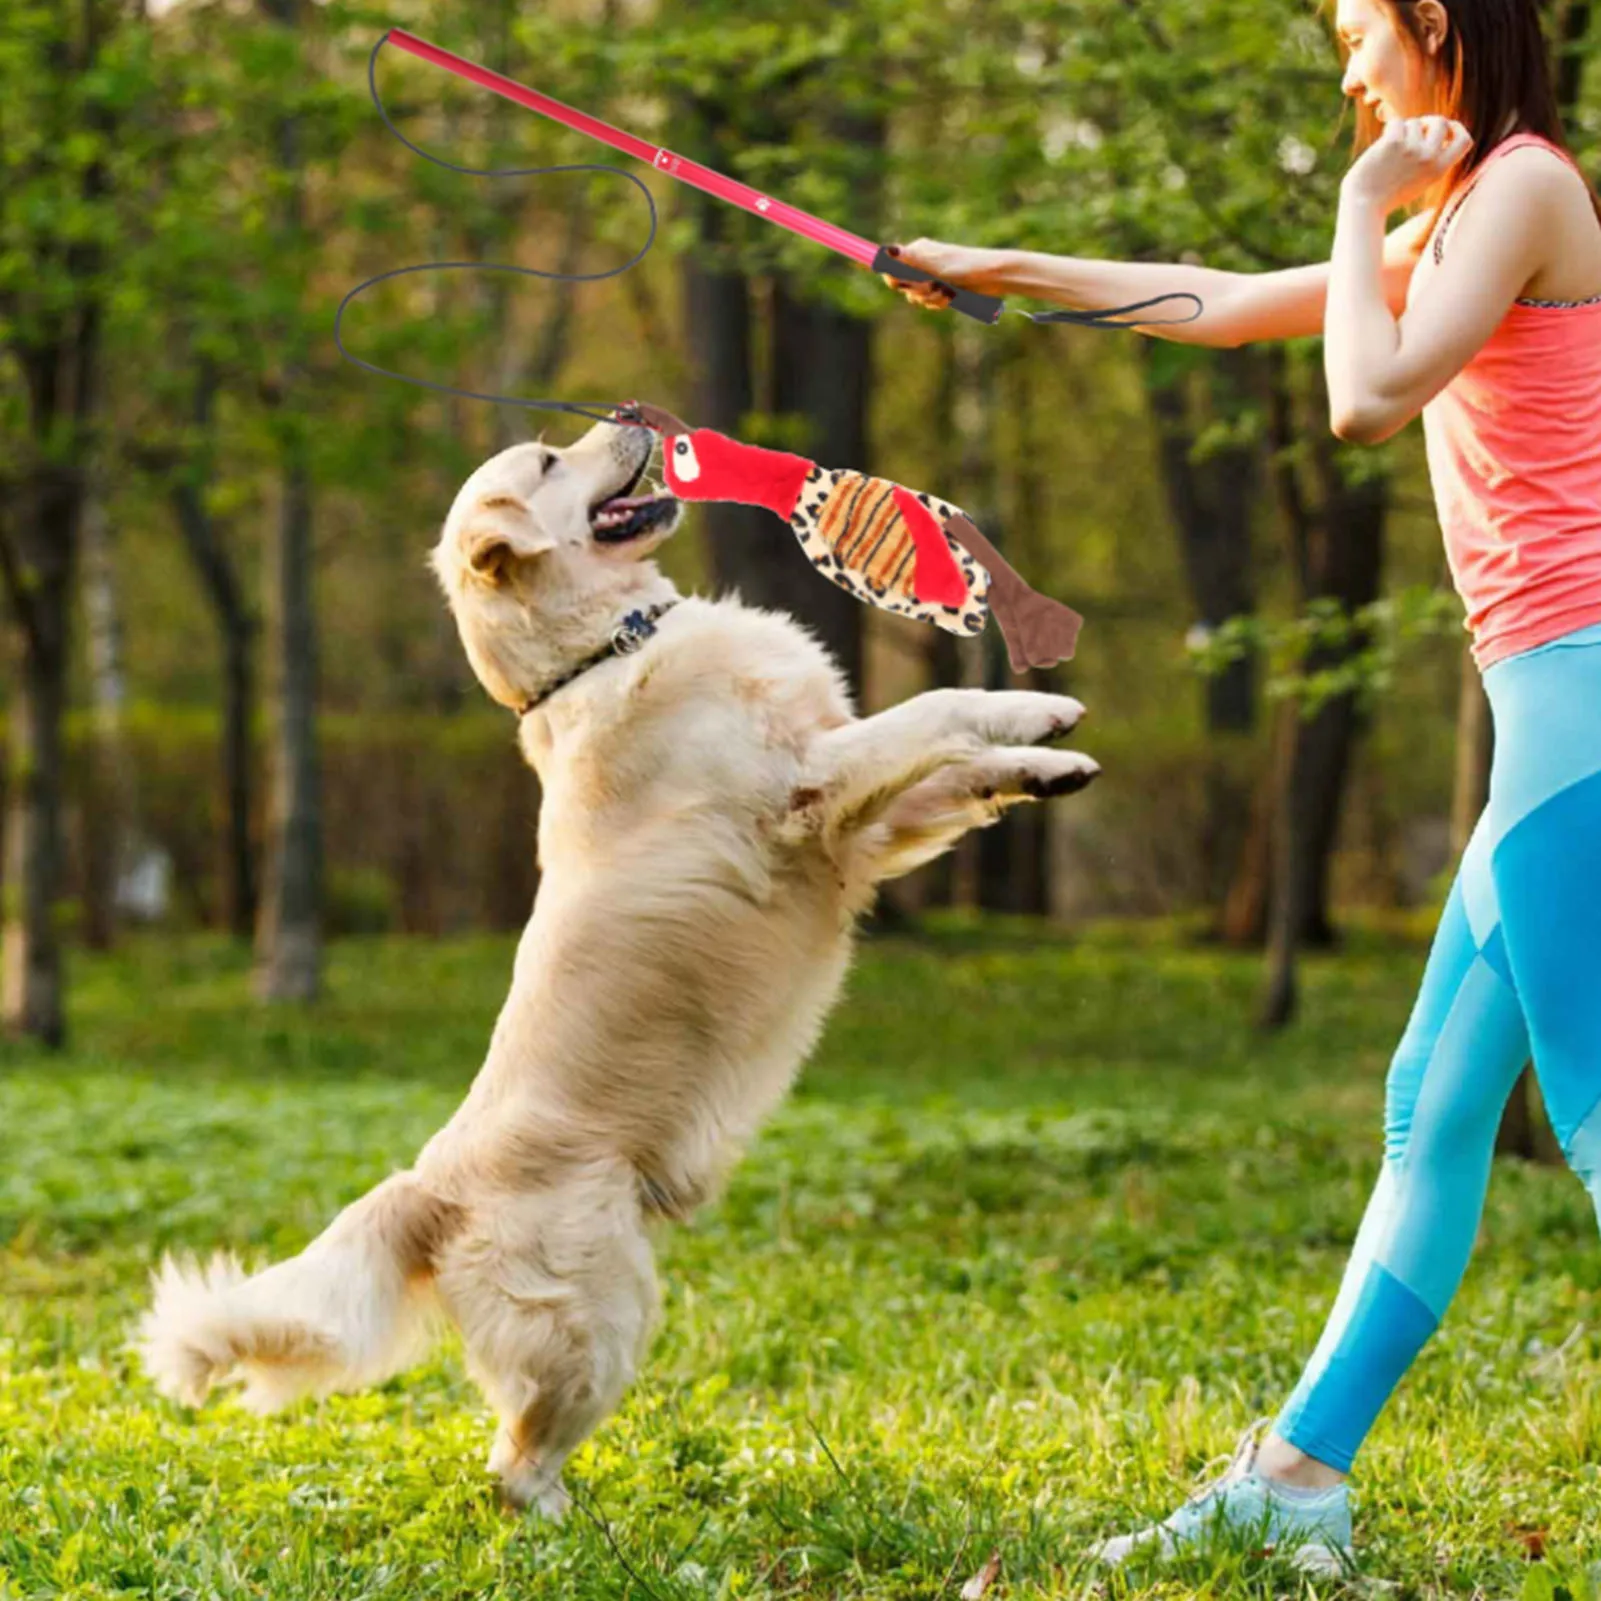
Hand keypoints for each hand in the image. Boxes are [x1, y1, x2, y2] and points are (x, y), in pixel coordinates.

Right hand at [878, 238, 990, 309]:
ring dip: (929, 299)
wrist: (991, 277)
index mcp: (918, 251)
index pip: (893, 266)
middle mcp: (923, 263)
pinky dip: (938, 303)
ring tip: (945, 293)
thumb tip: (886, 250)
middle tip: (932, 286)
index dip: (894, 279)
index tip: (901, 284)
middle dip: (916, 291)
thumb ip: (908, 260)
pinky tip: (950, 298)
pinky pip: (930, 303)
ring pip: (917, 297)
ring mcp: (932, 277)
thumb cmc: (963, 266)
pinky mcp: (942, 290)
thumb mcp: (933, 264)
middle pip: (903, 285)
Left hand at [1342, 115, 1472, 212]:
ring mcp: (1412, 149)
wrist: (1363, 206)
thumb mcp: (1418, 180)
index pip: (1465, 141)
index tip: (1445, 128)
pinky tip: (1380, 148)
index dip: (1456, 129)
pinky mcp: (1394, 143)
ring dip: (1402, 131)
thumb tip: (1440, 127)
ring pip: (1415, 122)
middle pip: (1441, 122)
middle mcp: (1429, 158)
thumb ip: (1432, 159)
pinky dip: (1388, 131)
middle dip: (1427, 123)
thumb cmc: (1387, 195)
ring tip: (1390, 152)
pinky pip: (1396, 123)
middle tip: (1412, 132)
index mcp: (1439, 170)